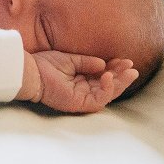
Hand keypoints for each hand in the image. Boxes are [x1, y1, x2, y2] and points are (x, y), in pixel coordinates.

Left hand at [23, 52, 138, 113]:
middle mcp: (82, 91)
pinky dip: (106, 89)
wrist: (31, 71)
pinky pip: (97, 100)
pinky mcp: (77, 104)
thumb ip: (87, 63)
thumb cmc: (45, 64)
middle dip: (121, 77)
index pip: (103, 77)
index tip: (125, 60)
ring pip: (106, 95)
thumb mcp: (71, 60)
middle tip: (132, 68)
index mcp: (80, 81)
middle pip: (108, 87)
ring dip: (119, 84)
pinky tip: (108, 77)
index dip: (115, 69)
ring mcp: (80, 99)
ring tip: (128, 72)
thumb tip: (104, 64)